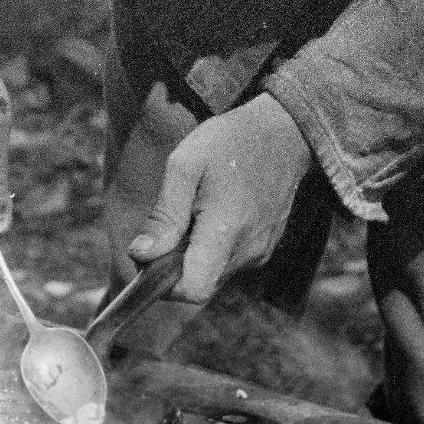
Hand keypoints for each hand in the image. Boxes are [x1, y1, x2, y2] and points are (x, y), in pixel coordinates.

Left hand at [128, 93, 313, 303]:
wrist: (283, 132)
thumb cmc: (230, 142)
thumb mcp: (186, 165)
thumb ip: (164, 215)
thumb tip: (141, 254)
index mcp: (225, 231)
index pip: (194, 290)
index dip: (166, 284)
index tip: (154, 256)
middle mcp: (248, 249)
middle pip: (201, 282)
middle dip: (178, 263)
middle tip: (176, 219)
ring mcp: (261, 250)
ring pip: (215, 272)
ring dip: (198, 253)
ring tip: (200, 209)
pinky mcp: (267, 246)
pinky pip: (231, 261)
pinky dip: (216, 246)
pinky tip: (219, 211)